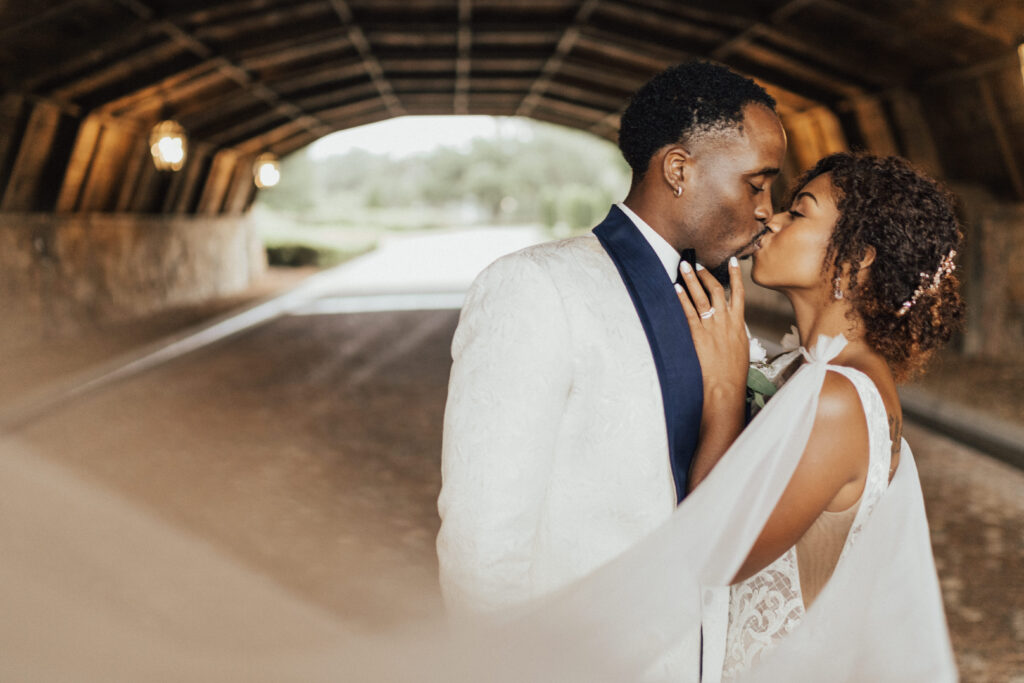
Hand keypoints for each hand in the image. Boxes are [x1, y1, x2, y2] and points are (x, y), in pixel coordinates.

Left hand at [675, 257, 748, 412]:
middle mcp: (726, 321)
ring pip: (702, 296)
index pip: (739, 293)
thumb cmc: (733, 373)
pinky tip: (675, 288)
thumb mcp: (740, 349)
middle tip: (696, 262)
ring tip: (684, 266)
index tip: (733, 262)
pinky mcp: (698, 334)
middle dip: (706, 274)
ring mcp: (712, 326)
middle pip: (717, 290)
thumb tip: (731, 327)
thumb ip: (735, 334)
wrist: (725, 386)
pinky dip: (682, 298)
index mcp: (738, 324)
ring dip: (691, 280)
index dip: (736, 276)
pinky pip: (688, 312)